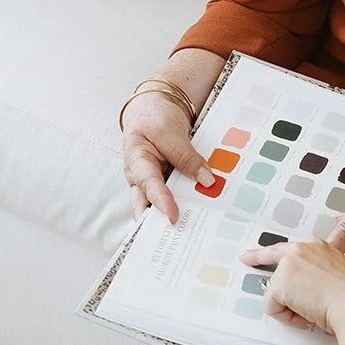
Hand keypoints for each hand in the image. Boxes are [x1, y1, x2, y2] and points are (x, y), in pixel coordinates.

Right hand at [121, 49, 225, 224]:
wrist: (153, 108)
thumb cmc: (154, 117)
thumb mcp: (170, 131)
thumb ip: (186, 156)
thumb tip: (207, 181)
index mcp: (137, 163)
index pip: (149, 186)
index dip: (161, 203)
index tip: (173, 218)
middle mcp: (141, 179)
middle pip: (147, 207)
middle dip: (160, 223)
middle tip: (179, 237)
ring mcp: (153, 184)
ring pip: (161, 207)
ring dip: (177, 217)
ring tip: (196, 232)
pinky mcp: (166, 185)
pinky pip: (175, 198)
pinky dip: (187, 206)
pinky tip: (205, 215)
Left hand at [240, 238, 344, 334]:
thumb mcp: (338, 278)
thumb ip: (320, 277)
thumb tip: (309, 293)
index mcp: (319, 247)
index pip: (289, 248)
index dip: (270, 252)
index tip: (257, 251)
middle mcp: (302, 250)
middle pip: (269, 256)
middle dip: (256, 259)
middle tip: (246, 258)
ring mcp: (289, 265)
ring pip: (276, 292)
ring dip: (291, 306)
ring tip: (313, 309)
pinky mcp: (280, 283)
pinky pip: (273, 308)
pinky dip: (288, 317)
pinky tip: (306, 314)